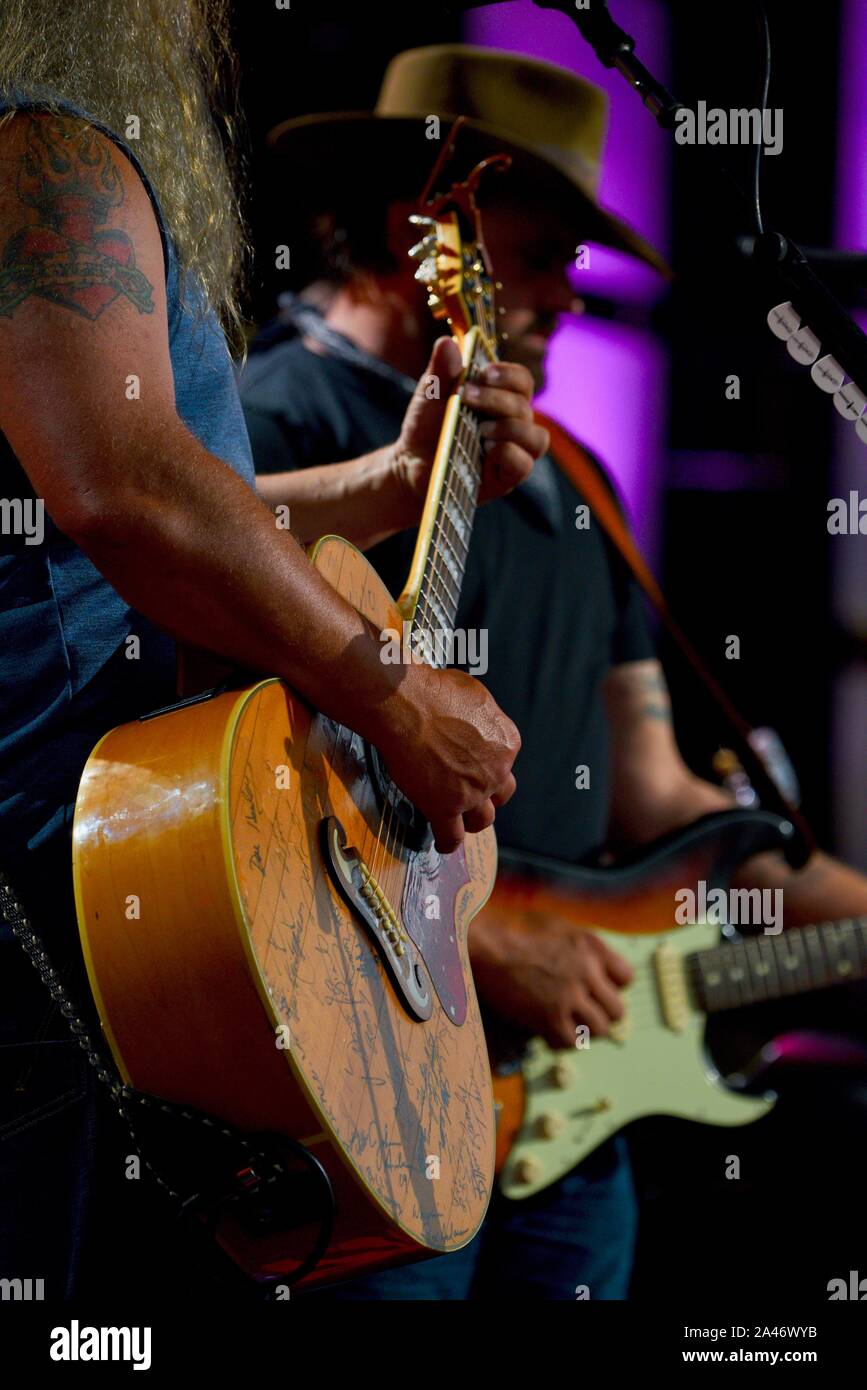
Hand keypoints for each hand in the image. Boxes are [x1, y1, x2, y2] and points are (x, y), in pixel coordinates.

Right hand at [371, 660, 519, 852]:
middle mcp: (496, 771)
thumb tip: (474, 717)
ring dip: (472, 820)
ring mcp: (472, 793)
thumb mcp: (474, 694)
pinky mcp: (446, 808)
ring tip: (459, 820)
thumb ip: (483, 715)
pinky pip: (452, 837)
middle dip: (487, 795)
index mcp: (507, 742)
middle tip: (470, 792)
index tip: (475, 767)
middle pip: (500, 794)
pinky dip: (447, 842)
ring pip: (482, 820)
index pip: (506, 764)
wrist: (407, 706)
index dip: (489, 766)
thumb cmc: (433, 692)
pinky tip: (442, 842)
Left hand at [392, 338, 548, 511]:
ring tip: (479, 429)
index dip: (509, 374)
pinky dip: (507, 453)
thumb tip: (447, 342)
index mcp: (501, 399)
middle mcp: (513, 424)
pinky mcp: (506, 479)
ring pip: (537, 437)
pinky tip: (485, 449)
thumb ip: (440, 370)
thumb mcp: (430, 394)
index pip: (522, 381)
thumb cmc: (427, 427)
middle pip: (526, 405)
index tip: (483, 373)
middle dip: (496, 398)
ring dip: (508, 427)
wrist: (410, 464)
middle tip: (465, 397)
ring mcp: (513, 453)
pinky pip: (524, 464)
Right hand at [470, 916, 632, 1048]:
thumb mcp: (558, 927)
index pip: (626, 978)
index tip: (596, 990)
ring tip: (565, 1023)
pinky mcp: (549, 1016)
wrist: (485, 944)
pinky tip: (547, 1031)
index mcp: (591, 946)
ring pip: (599, 1030)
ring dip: (583, 1030)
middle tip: (582, 1013)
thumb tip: (594, 968)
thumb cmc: (514, 931)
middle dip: (601, 1014)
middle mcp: (587, 971)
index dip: (612, 988)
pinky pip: (571, 1042)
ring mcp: (569, 995)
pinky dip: (561, 1041)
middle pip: (617, 1010)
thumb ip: (582, 948)